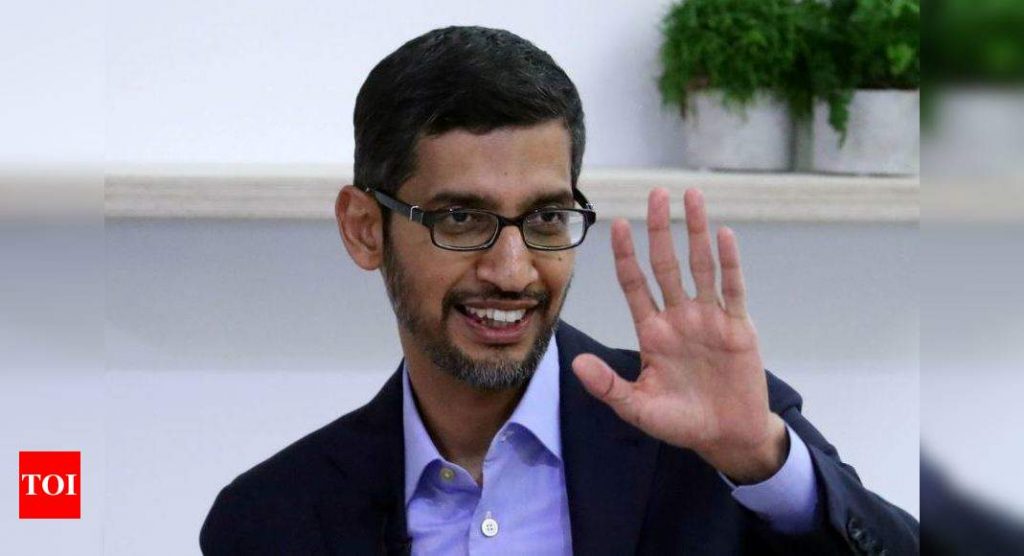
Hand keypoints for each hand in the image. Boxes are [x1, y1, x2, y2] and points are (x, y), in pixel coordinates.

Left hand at [572, 188, 786, 483]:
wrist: (727, 437)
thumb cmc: (681, 422)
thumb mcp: (638, 408)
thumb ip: (608, 386)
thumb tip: (576, 365)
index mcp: (652, 333)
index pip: (635, 283)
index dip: (626, 255)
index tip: (618, 224)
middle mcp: (678, 317)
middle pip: (666, 263)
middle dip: (660, 229)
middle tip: (656, 193)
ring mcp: (709, 319)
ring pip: (700, 266)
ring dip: (697, 231)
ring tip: (692, 196)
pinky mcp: (737, 327)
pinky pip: (732, 289)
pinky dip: (730, 262)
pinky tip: (725, 235)